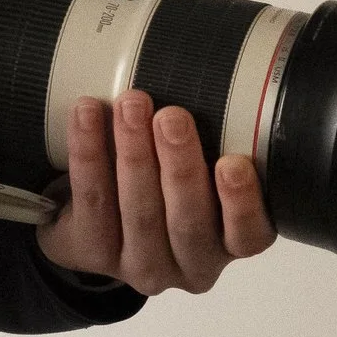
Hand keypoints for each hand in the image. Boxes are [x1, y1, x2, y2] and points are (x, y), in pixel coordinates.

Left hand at [37, 89, 275, 293]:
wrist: (93, 221)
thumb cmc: (161, 183)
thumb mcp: (197, 170)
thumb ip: (213, 140)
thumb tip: (214, 72)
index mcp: (228, 242)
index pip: (249, 235)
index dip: (242, 203)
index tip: (233, 162)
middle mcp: (190, 263)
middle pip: (188, 221)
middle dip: (179, 165)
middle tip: (172, 117)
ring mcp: (141, 265)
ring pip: (139, 212)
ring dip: (134, 153)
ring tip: (130, 105)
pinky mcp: (94, 253)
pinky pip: (92, 201)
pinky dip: (89, 153)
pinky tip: (87, 114)